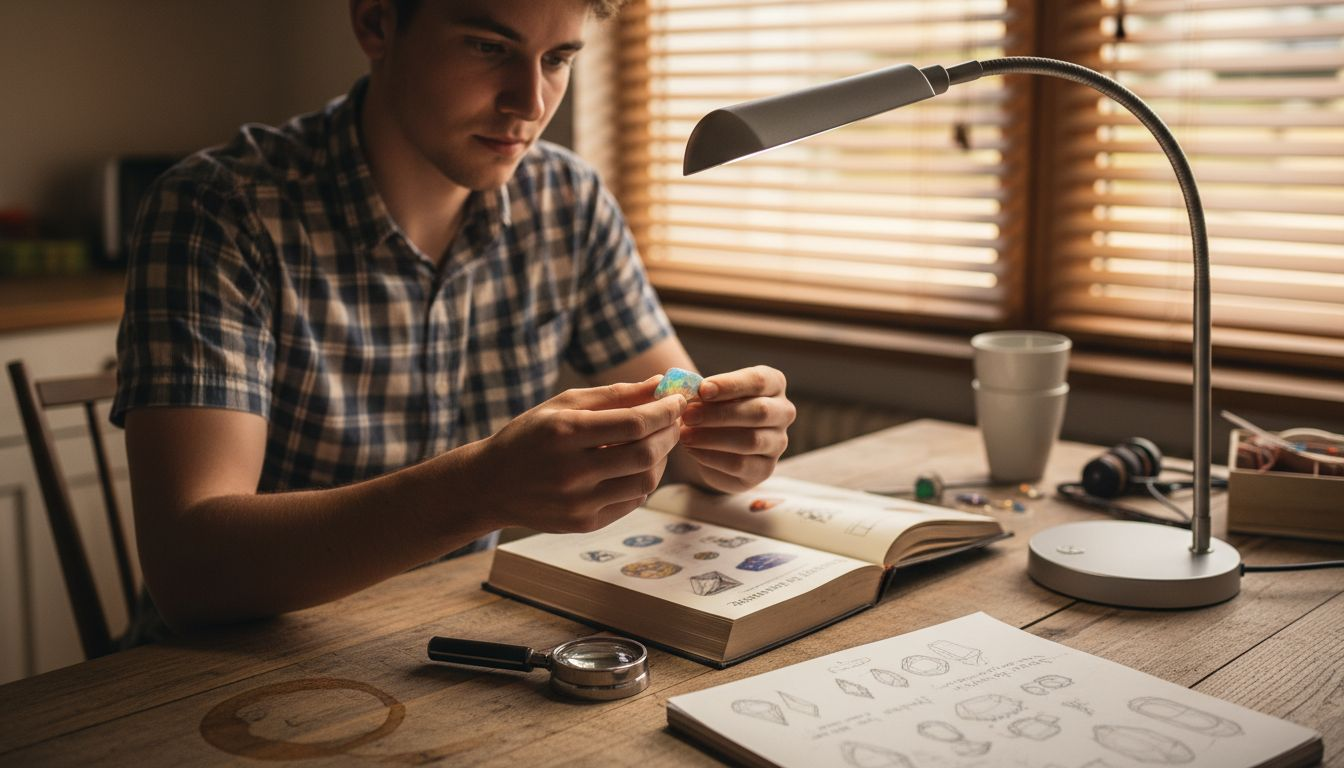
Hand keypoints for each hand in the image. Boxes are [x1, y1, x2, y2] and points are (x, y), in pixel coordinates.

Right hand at [467, 376, 686, 532]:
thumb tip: (660, 383)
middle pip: (645, 454)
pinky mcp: (584, 524)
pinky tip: (636, 466)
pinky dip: (643, 481)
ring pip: (645, 482)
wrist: (490, 485)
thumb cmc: (530, 436)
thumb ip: (614, 394)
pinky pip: (632, 502)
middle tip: (674, 421)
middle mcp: (571, 471)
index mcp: (564, 433)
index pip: (634, 423)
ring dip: (662, 459)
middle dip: (670, 434)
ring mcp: (578, 502)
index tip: (677, 400)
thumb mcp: (564, 405)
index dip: (664, 411)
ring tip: (657, 443)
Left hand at [678, 365, 794, 492]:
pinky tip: (693, 451)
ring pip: (751, 441)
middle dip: (719, 414)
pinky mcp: (765, 469)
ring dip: (713, 438)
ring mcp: (778, 443)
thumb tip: (688, 390)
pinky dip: (712, 458)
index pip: (759, 381)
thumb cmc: (714, 407)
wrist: (715, 442)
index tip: (702, 389)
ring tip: (685, 436)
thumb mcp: (709, 393)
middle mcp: (783, 412)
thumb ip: (702, 390)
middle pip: (759, 412)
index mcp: (774, 384)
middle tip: (687, 415)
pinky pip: (741, 464)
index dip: (730, 385)